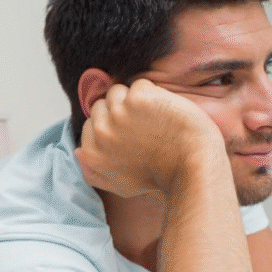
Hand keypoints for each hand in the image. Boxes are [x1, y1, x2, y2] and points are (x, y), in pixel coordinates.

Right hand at [74, 79, 223, 197]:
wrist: (192, 166)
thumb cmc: (161, 177)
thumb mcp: (121, 185)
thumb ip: (94, 172)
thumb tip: (79, 152)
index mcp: (92, 153)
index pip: (91, 122)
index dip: (113, 125)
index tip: (132, 134)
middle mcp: (100, 132)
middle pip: (102, 104)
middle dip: (122, 111)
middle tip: (145, 128)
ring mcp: (118, 113)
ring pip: (119, 91)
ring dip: (136, 100)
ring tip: (154, 120)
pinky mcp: (138, 99)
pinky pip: (141, 85)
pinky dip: (155, 95)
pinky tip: (164, 113)